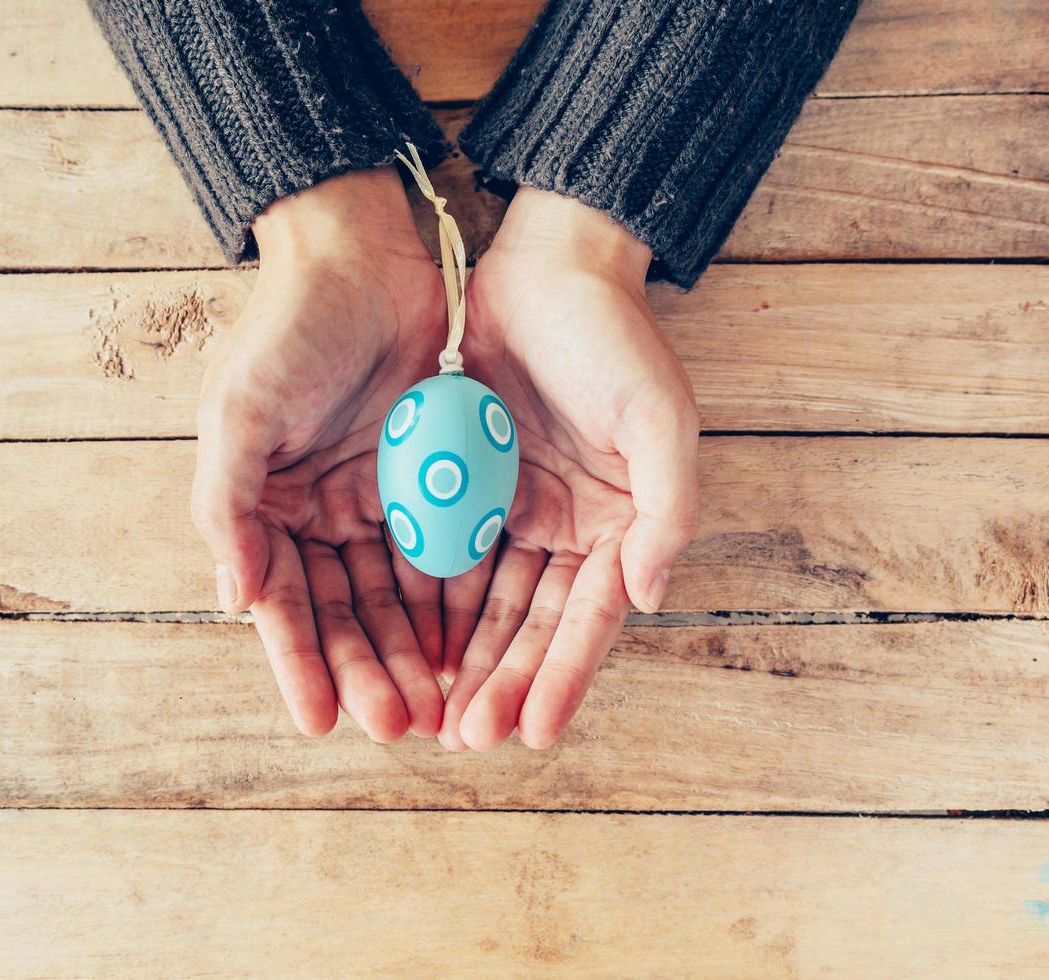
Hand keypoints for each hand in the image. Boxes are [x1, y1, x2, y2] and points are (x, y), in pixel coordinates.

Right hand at [192, 169, 446, 741]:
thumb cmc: (289, 328)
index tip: (322, 721)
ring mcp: (378, 499)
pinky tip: (473, 644)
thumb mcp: (239, 411)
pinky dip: (454, 599)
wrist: (363, 254)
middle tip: (399, 725)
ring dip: (415, 650)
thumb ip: (226, 504)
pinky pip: (444, 550)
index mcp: (265, 506)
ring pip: (397, 594)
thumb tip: (231, 597)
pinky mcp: (431, 479)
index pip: (283, 602)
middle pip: (345, 612)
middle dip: (369, 670)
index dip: (300, 662)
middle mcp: (320, 514)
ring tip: (440, 707)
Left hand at [438, 188, 699, 750]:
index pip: (589, 619)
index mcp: (619, 525)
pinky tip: (403, 641)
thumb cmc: (616, 340)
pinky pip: (444, 552)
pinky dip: (428, 599)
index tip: (533, 734)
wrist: (550, 268)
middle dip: (500, 682)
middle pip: (530, 624)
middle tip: (465, 738)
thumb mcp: (660, 420)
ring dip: (460, 656)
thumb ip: (667, 510)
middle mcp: (567, 529)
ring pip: (483, 601)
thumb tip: (653, 595)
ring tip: (431, 712)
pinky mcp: (467, 484)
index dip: (562, 678)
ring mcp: (514, 509)